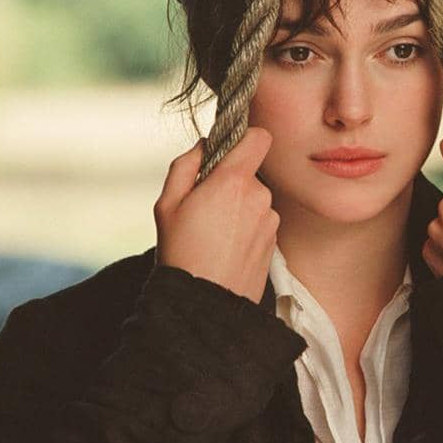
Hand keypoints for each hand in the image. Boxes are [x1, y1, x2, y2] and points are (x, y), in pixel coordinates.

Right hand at [153, 127, 278, 303]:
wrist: (204, 305)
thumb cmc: (181, 253)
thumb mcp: (167, 204)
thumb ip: (186, 164)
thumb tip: (204, 144)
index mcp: (233, 181)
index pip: (260, 137)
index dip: (245, 138)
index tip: (229, 149)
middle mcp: (260, 196)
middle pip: (250, 172)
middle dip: (231, 181)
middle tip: (205, 206)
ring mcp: (271, 219)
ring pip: (256, 198)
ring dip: (239, 206)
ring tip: (213, 232)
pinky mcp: (275, 240)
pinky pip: (261, 220)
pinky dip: (247, 227)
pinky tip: (226, 247)